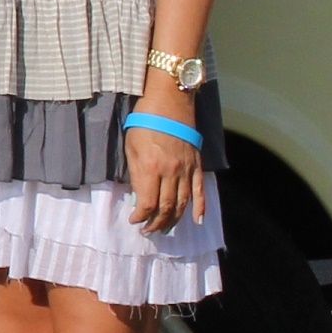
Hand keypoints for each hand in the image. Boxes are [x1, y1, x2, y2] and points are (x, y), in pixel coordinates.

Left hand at [124, 82, 204, 234]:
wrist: (169, 102)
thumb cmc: (144, 122)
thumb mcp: (131, 148)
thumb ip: (136, 175)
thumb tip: (140, 197)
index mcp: (152, 167)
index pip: (148, 203)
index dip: (140, 216)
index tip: (133, 220)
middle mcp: (171, 172)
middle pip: (166, 207)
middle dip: (156, 223)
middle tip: (148, 231)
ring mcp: (187, 169)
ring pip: (183, 203)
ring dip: (173, 219)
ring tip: (164, 228)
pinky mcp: (197, 165)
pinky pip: (200, 191)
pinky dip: (200, 207)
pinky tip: (197, 220)